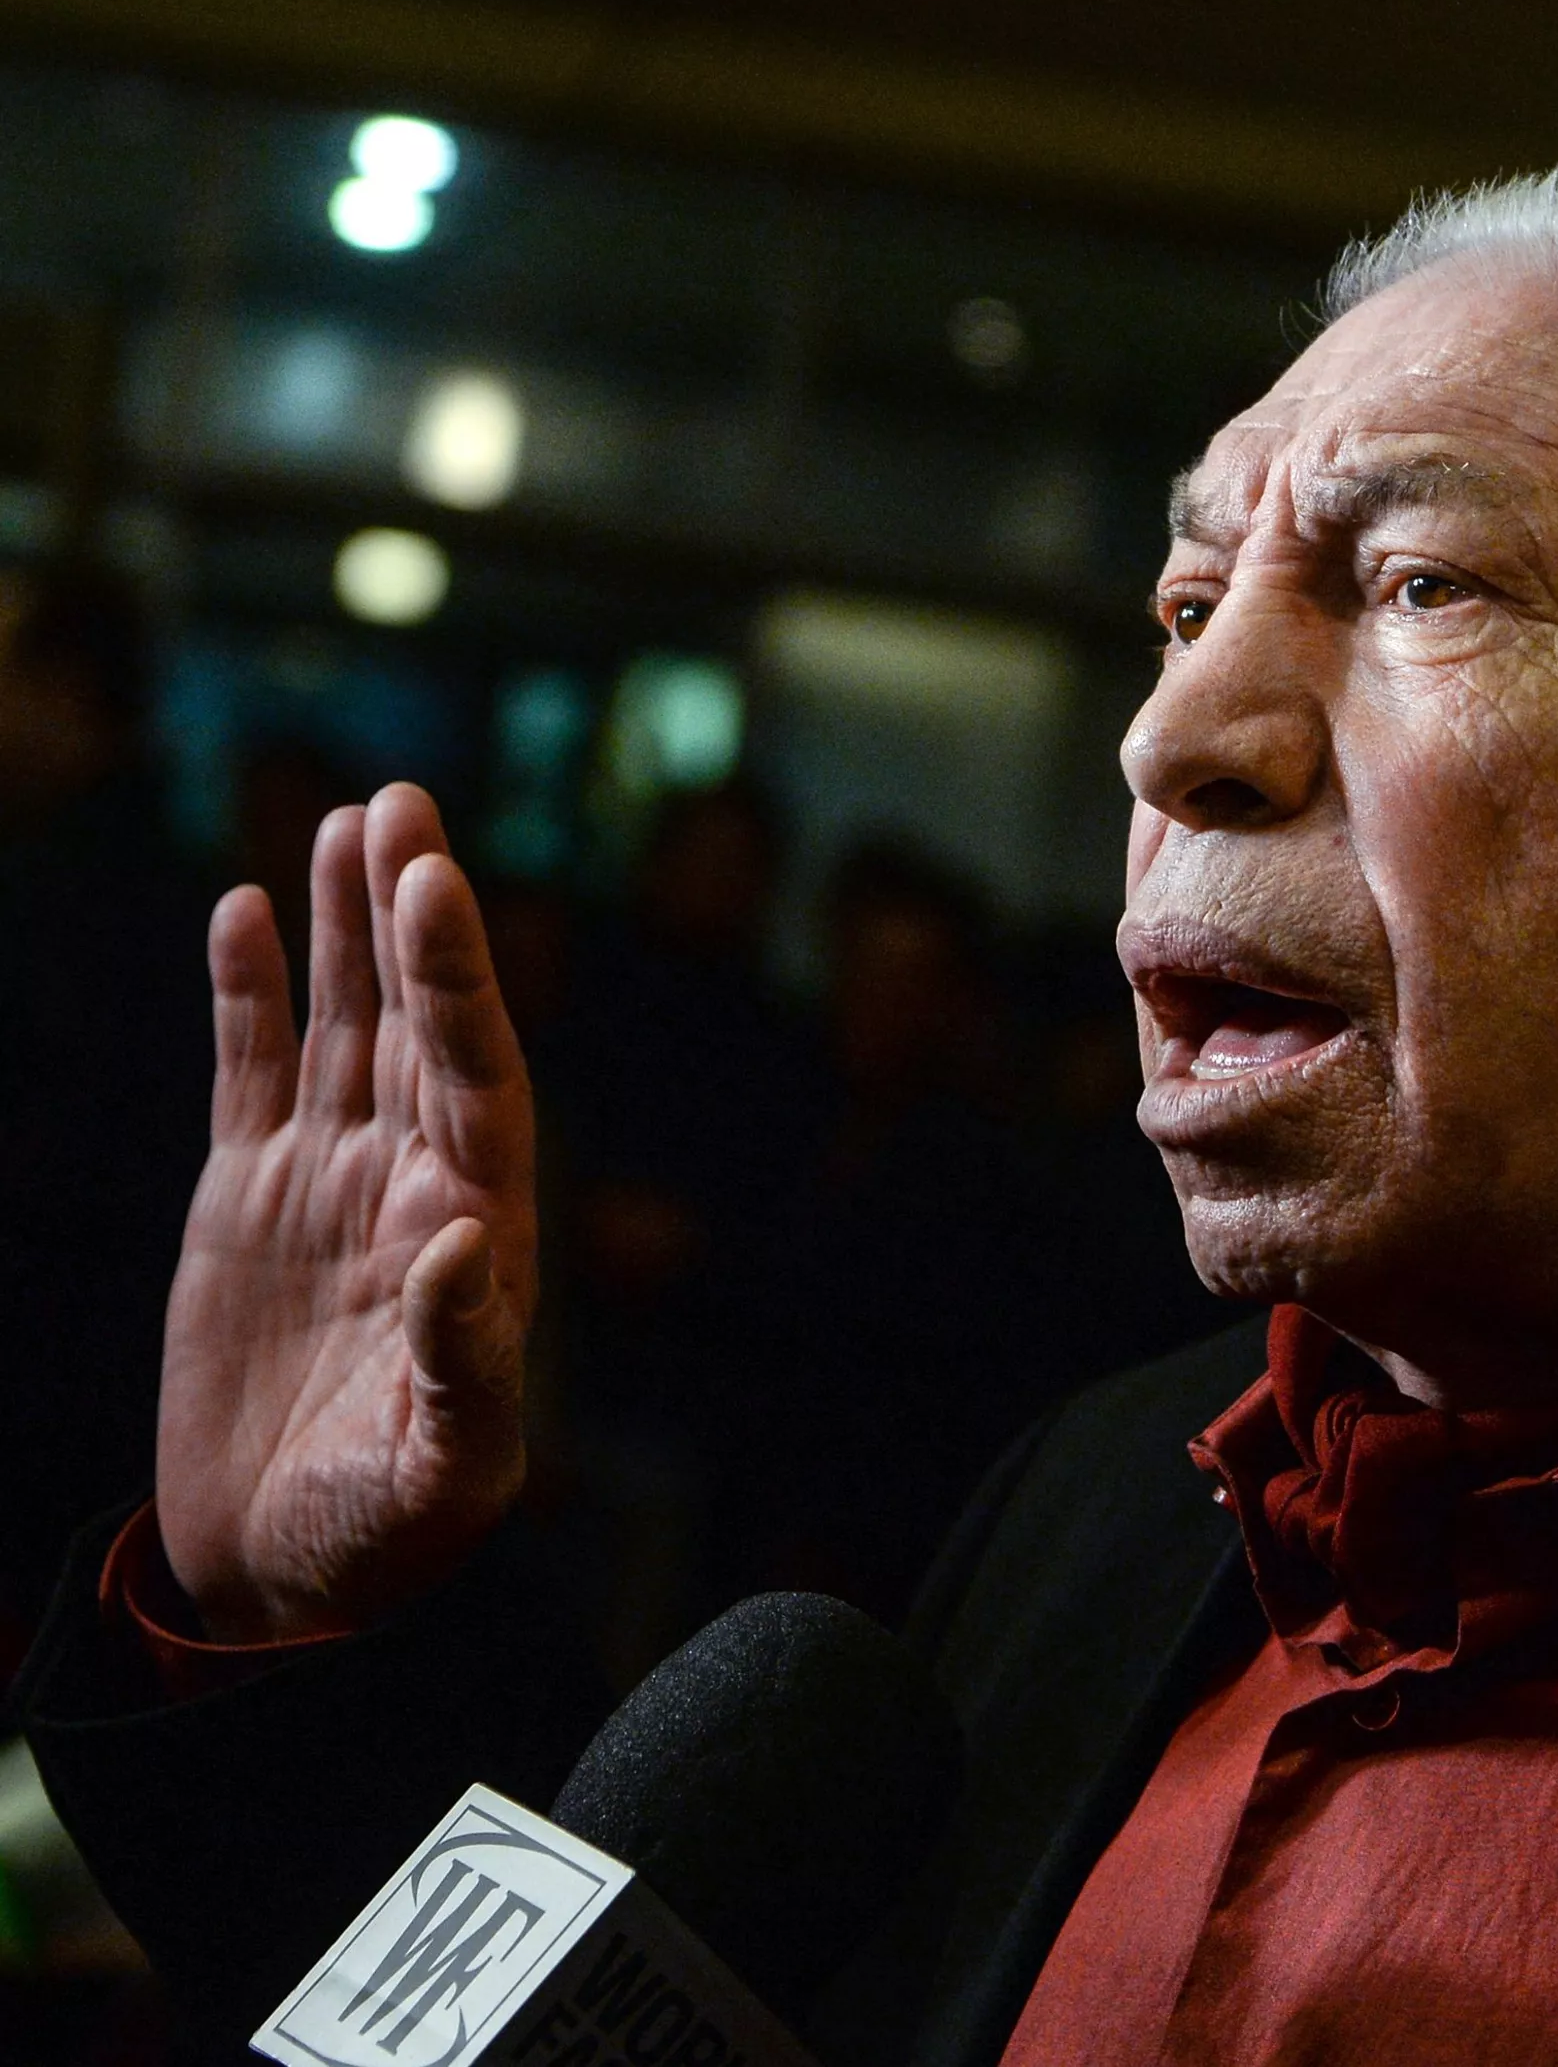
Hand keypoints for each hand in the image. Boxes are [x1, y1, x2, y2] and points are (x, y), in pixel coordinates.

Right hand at [157, 784, 536, 1640]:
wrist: (278, 1579)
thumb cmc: (382, 1542)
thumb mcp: (440, 1473)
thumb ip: (463, 1362)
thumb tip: (465, 1243)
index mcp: (482, 1235)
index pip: (480, 1078)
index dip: (459, 981)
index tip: (437, 883)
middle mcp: (417, 1184)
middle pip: (422, 1023)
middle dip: (412, 917)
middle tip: (402, 804)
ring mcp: (332, 1182)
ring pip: (345, 1026)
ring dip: (347, 930)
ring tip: (350, 821)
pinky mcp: (250, 1199)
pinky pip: (252, 1073)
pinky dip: (250, 996)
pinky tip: (250, 911)